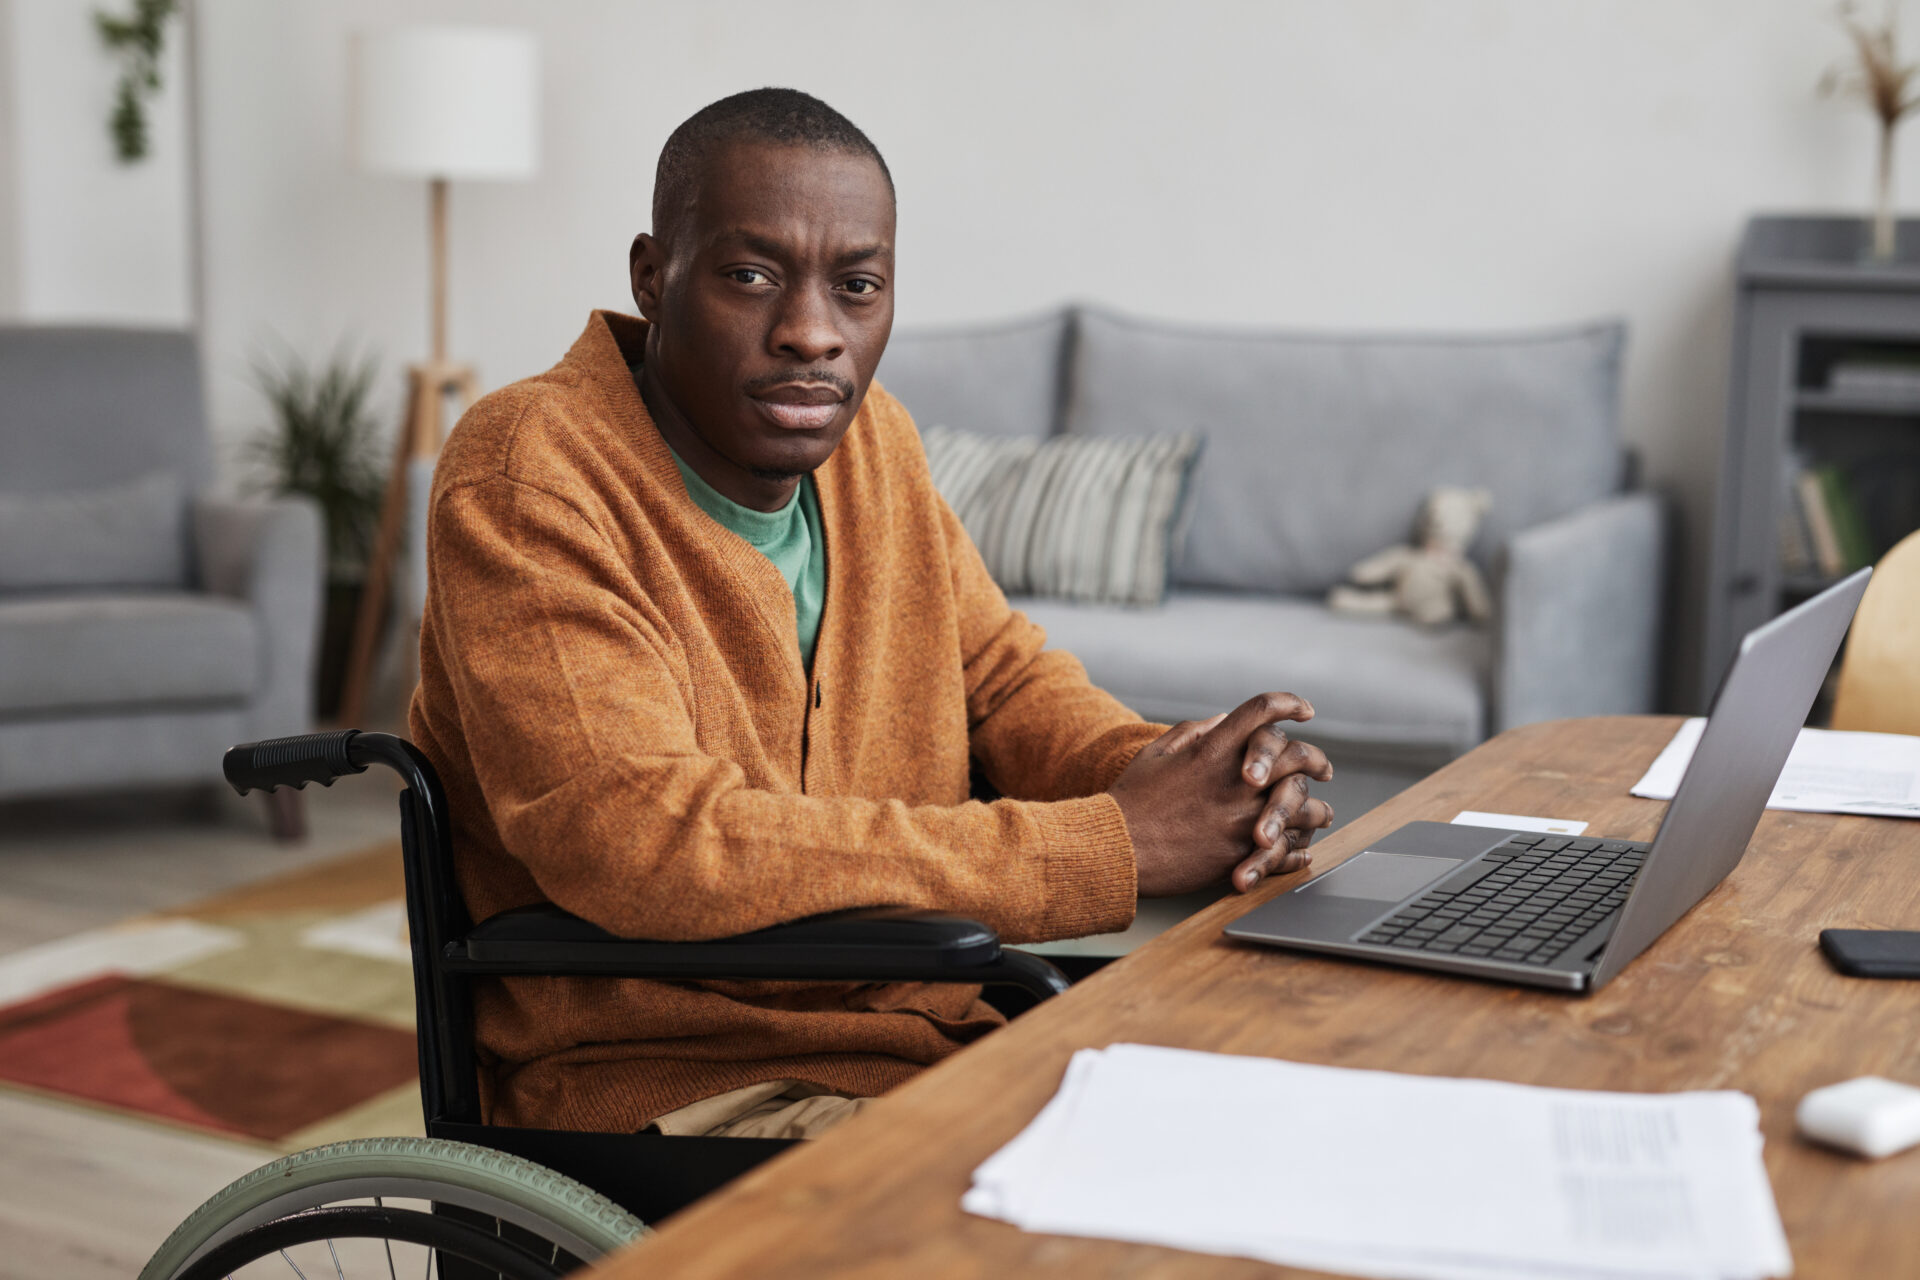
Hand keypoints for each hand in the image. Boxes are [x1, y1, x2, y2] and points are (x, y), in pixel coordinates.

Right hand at [1107, 691, 1334, 897]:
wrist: (1117, 850)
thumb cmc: (1131, 801)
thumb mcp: (1156, 754)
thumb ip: (1192, 732)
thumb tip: (1223, 719)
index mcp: (1213, 750)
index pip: (1263, 711)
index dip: (1289, 704)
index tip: (1304, 710)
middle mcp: (1235, 780)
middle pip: (1297, 756)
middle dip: (1317, 760)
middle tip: (1323, 769)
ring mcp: (1242, 818)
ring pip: (1303, 807)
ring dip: (1317, 810)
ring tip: (1321, 814)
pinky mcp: (1242, 853)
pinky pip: (1288, 851)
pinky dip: (1298, 850)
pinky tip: (1300, 849)